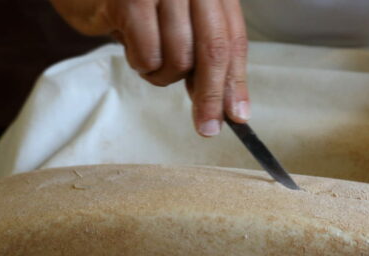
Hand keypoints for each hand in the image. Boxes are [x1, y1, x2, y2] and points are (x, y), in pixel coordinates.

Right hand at [66, 0, 250, 135]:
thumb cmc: (135, 6)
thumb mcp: (178, 26)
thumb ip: (203, 57)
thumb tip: (227, 105)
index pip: (233, 39)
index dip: (236, 81)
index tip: (238, 115)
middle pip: (214, 49)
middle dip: (211, 96)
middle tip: (208, 129)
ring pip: (181, 58)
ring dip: (164, 75)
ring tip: (148, 59)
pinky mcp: (132, 0)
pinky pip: (149, 56)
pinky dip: (141, 64)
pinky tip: (130, 47)